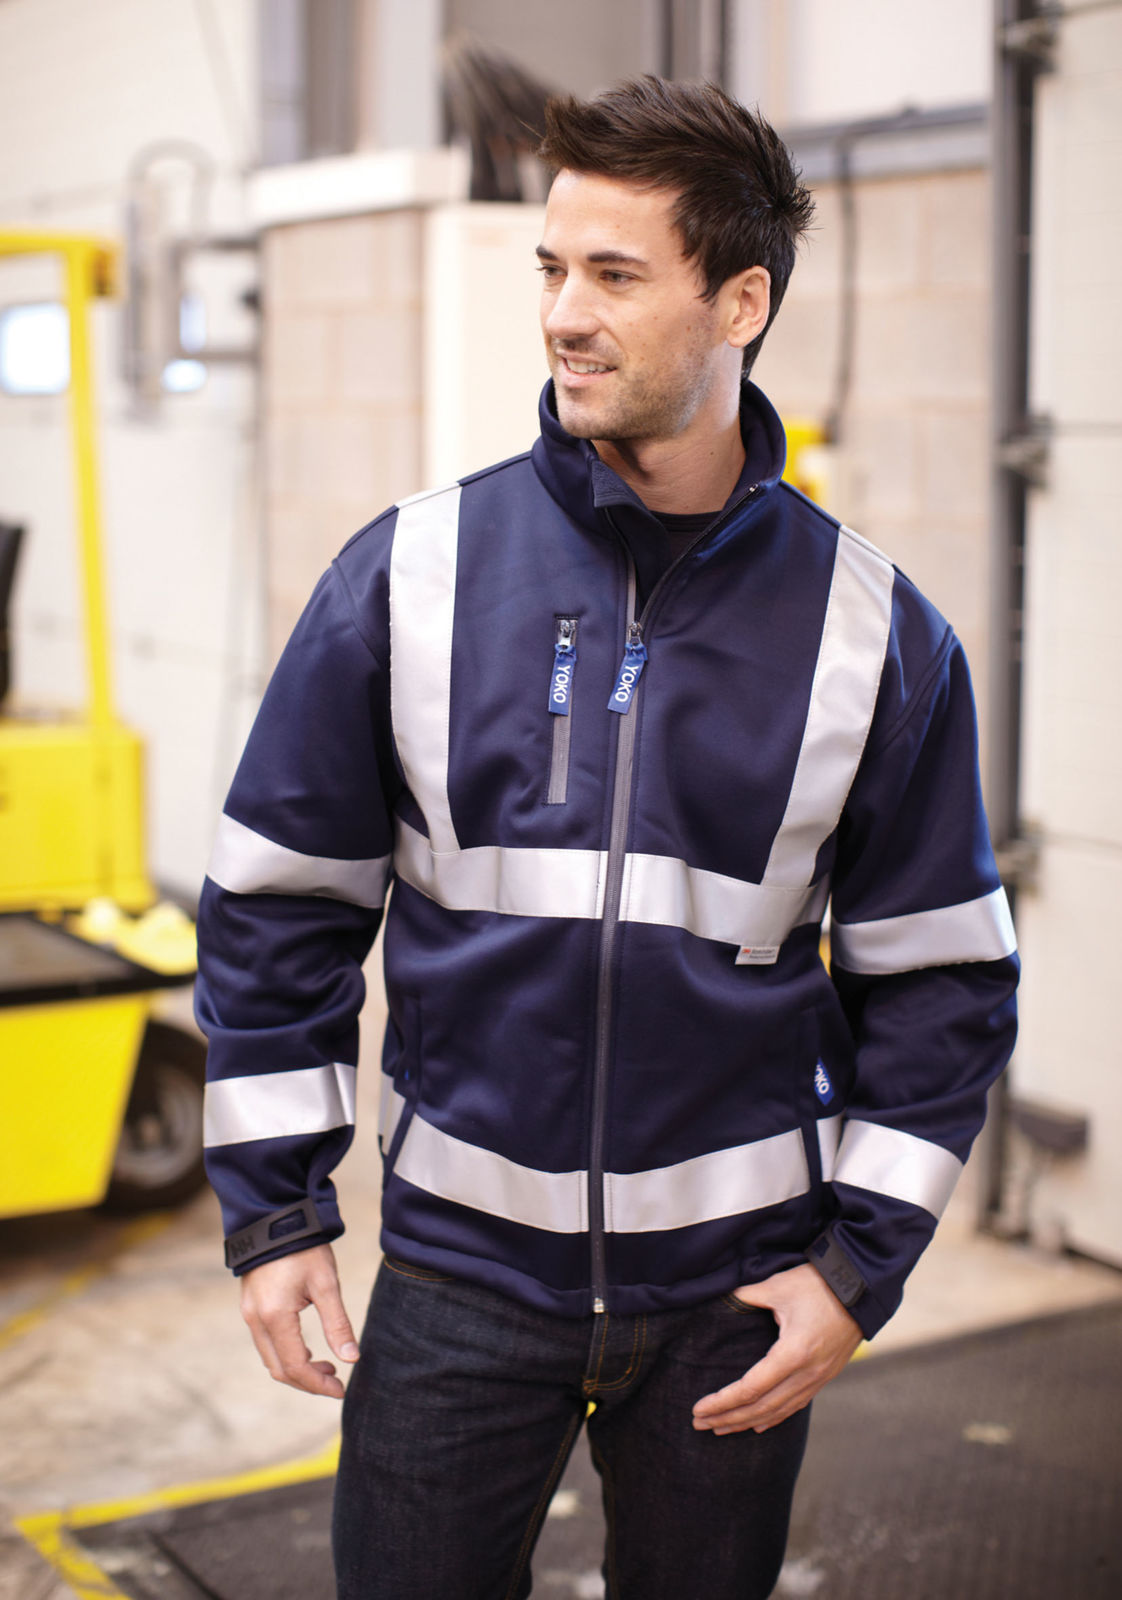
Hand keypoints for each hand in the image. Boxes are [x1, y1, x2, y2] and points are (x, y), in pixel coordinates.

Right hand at [239, 1243, 359, 1398]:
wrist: (275, 1218)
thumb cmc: (303, 1248)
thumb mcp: (326, 1284)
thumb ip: (337, 1323)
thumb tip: (352, 1359)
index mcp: (275, 1317)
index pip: (296, 1366)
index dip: (318, 1384)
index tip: (341, 1389)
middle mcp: (256, 1320)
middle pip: (279, 1369)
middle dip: (308, 1381)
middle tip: (336, 1381)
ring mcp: (249, 1314)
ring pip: (270, 1358)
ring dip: (297, 1369)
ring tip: (327, 1365)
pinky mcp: (250, 1307)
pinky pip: (266, 1343)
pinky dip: (286, 1353)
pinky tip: (308, 1348)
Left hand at [692, 1263, 862, 1434]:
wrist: (863, 1288)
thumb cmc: (819, 1283)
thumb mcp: (778, 1285)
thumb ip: (746, 1295)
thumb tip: (722, 1297)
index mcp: (793, 1352)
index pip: (750, 1389)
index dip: (722, 1402)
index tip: (698, 1409)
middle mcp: (807, 1373)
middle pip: (761, 1407)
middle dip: (727, 1418)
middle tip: (699, 1424)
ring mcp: (818, 1378)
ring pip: (778, 1411)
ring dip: (746, 1421)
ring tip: (720, 1428)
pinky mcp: (825, 1376)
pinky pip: (795, 1405)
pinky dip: (773, 1417)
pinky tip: (758, 1424)